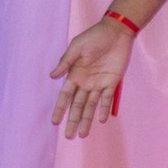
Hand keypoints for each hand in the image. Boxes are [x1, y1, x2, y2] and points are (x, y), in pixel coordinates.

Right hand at [50, 19, 135, 137]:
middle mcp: (85, 83)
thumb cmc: (94, 37)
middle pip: (77, 106)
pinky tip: (100, 120)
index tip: (54, 122)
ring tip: (83, 135)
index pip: (65, 96)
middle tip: (69, 136)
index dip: (60, 109)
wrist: (116, 32)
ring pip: (91, 106)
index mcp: (74, 75)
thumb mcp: (76, 48)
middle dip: (73, 120)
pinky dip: (104, 109)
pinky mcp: (112, 81)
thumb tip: (52, 76)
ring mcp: (99, 83)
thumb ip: (65, 62)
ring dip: (87, 120)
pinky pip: (107, 98)